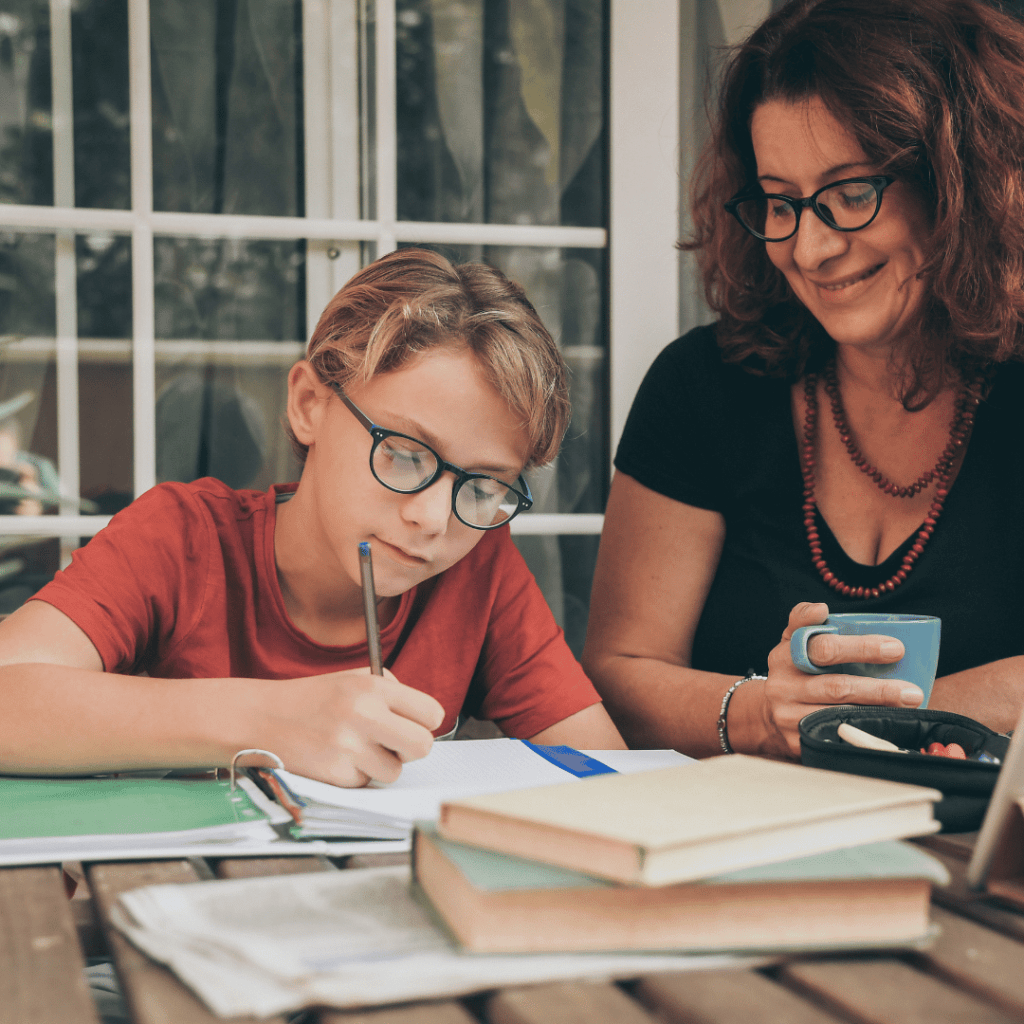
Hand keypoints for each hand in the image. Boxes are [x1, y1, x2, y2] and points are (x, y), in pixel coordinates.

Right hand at [248, 668, 444, 787]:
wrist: (261, 718)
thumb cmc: (313, 699)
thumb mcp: (353, 678)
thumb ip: (390, 691)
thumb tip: (425, 717)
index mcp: (372, 686)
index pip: (431, 713)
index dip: (425, 722)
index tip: (414, 725)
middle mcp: (363, 714)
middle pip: (423, 746)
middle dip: (412, 749)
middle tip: (394, 744)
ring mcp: (348, 746)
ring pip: (394, 771)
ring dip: (380, 765)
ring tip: (356, 749)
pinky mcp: (334, 774)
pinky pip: (365, 783)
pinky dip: (355, 775)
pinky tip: (335, 758)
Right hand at [759, 602, 921, 758]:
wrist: (769, 712)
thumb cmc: (795, 670)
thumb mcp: (793, 641)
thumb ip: (804, 619)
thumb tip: (820, 608)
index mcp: (784, 655)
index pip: (820, 646)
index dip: (859, 647)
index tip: (895, 648)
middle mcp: (783, 686)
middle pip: (836, 685)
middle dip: (878, 687)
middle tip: (911, 687)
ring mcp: (789, 716)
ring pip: (841, 712)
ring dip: (879, 708)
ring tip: (910, 701)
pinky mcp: (798, 740)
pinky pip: (839, 734)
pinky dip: (866, 728)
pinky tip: (888, 724)